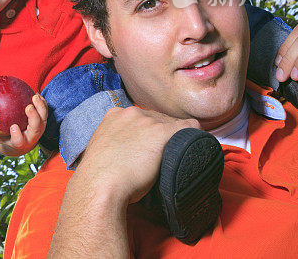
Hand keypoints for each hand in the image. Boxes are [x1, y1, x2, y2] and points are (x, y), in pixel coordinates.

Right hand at [0, 94, 47, 156]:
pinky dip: (42, 102)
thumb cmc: (6, 138)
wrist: (22, 143)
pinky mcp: (43, 121)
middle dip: (34, 117)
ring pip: (43, 118)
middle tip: (28, 107)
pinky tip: (36, 93)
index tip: (13, 127)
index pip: (19, 140)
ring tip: (35, 96)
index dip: (17, 135)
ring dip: (41, 107)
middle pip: (36, 128)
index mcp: (20, 142)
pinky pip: (45, 110)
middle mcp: (32, 136)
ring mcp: (40, 129)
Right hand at [72, 106, 199, 204]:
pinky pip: (188, 126)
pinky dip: (194, 133)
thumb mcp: (102, 150)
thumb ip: (113, 143)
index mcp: (114, 116)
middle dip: (160, 134)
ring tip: (177, 153)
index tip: (149, 146)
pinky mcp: (161, 132)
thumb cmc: (100, 176)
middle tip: (161, 154)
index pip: (139, 118)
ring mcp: (147, 121)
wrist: (101, 184)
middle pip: (156, 119)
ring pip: (171, 124)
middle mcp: (130, 113)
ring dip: (175, 137)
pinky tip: (197, 142)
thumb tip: (123, 152)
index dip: (147, 132)